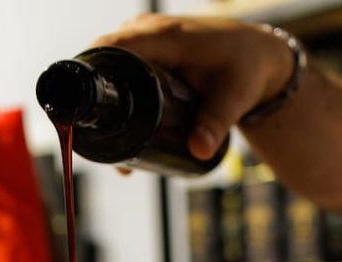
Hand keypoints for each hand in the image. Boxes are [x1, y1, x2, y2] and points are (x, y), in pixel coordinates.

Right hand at [92, 14, 294, 159]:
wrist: (258, 56)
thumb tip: (199, 151)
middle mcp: (148, 31)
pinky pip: (119, 63)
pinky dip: (113, 88)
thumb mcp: (235, 98)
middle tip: (96, 139)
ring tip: (107, 140)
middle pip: (102, 59)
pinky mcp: (146, 48)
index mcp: (163, 37)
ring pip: (109, 63)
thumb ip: (216, 124)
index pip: (111, 48)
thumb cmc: (247, 71)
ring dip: (102, 96)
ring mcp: (144, 37)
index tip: (84, 112)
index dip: (91, 75)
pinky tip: (113, 123)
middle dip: (95, 97)